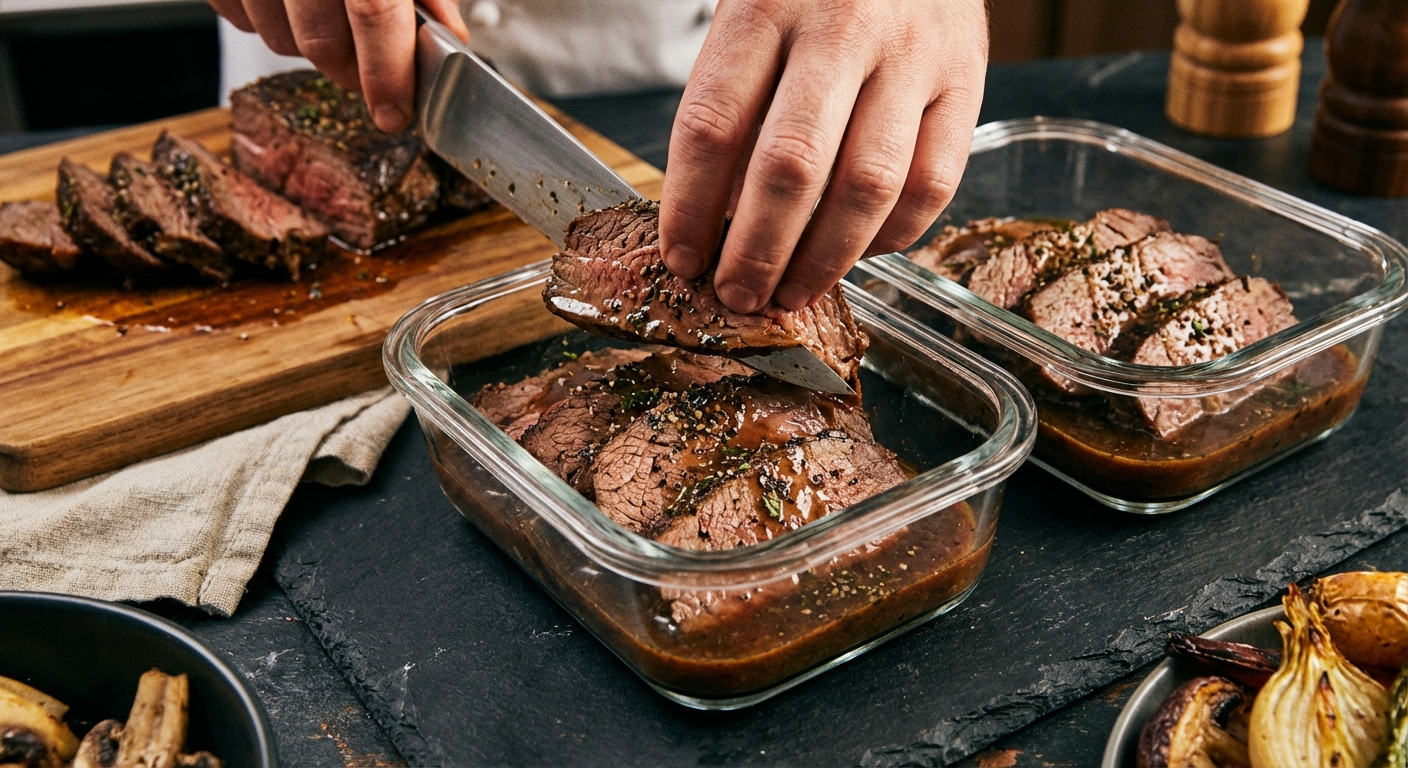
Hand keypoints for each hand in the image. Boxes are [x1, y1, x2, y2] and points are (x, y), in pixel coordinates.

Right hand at [206, 0, 466, 131]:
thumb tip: (443, 34)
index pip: (373, 12)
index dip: (387, 73)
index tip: (396, 111)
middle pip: (321, 41)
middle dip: (352, 72)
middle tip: (373, 72)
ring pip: (277, 38)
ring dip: (308, 45)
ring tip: (328, 17)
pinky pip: (238, 17)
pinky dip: (267, 20)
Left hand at [658, 0, 987, 312]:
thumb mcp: (754, 11)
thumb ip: (735, 100)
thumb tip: (714, 217)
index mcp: (767, 4)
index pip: (713, 124)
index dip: (690, 206)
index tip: (681, 256)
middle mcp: (843, 27)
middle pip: (791, 167)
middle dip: (755, 251)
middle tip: (736, 294)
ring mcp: (913, 56)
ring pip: (867, 188)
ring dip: (823, 259)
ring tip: (791, 293)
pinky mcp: (967, 80)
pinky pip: (932, 184)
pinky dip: (892, 236)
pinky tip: (857, 252)